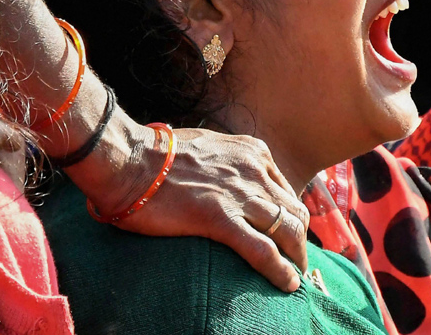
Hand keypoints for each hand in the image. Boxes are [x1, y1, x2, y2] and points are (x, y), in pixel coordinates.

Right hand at [78, 119, 311, 291]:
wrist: (130, 158)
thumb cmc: (159, 154)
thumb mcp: (209, 147)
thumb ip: (227, 162)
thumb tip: (227, 180)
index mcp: (253, 152)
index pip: (285, 189)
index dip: (289, 214)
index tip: (287, 231)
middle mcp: (255, 171)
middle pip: (293, 209)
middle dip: (299, 236)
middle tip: (297, 258)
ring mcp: (240, 195)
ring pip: (287, 229)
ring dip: (297, 256)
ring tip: (296, 274)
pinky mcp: (221, 219)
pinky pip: (262, 251)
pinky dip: (280, 270)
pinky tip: (288, 283)